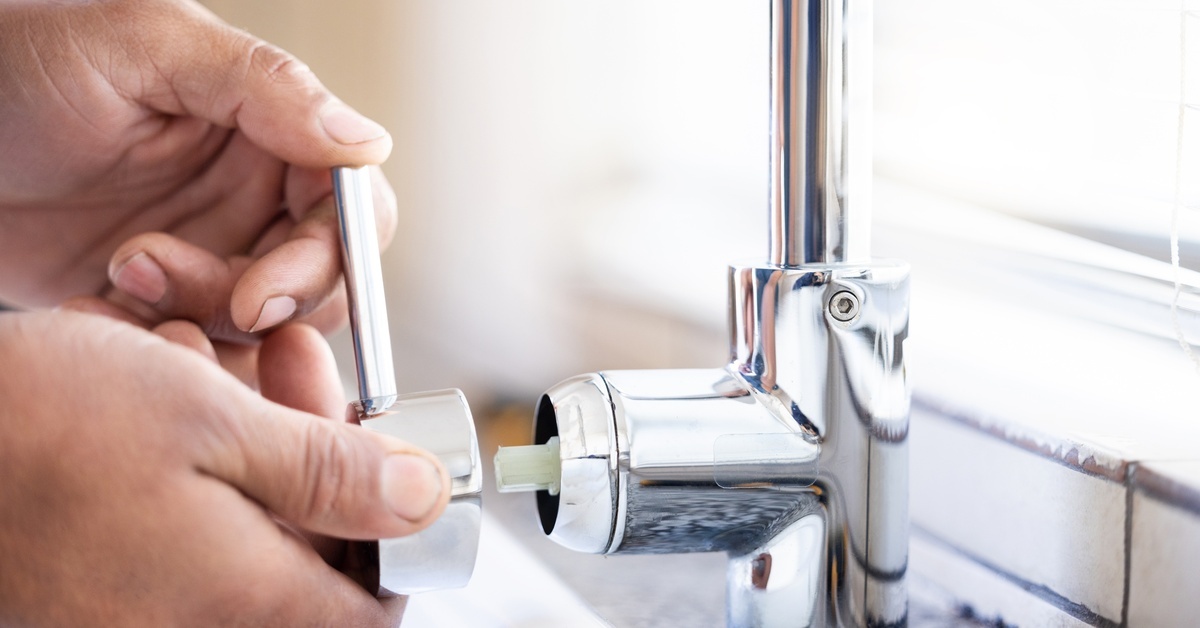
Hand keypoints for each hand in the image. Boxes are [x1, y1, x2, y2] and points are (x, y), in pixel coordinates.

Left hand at [0, 0, 395, 338]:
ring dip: (196, 317)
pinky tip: (95, 307)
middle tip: (162, 275)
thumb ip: (263, 84)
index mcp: (270, 128)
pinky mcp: (161, 300)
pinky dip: (157, 348)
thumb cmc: (13, 65)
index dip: (328, 258)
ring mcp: (210, 249)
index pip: (352, 207)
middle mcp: (254, 193)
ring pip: (264, 326)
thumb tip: (366, 142)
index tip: (261, 293)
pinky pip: (199, 349)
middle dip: (257, 300)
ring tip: (119, 270)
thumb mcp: (141, 43)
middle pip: (322, 280)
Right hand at [0, 311, 447, 625]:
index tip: (387, 460)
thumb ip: (332, 473)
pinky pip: (184, 532)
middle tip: (300, 368)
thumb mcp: (212, 425)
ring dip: (255, 439)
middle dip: (318, 448)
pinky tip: (171, 388)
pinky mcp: (101, 594)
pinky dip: (197, 461)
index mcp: (244, 604)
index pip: (375, 605)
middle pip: (309, 555)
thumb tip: (421, 502)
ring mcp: (143, 616)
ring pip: (245, 531)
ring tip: (215, 358)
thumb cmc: (33, 432)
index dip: (396, 532)